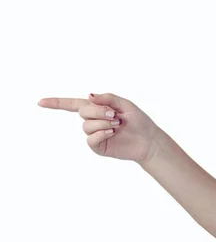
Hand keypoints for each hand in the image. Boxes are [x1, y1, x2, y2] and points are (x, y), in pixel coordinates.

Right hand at [38, 92, 160, 164]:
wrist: (148, 140)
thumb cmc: (139, 121)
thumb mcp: (125, 104)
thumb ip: (108, 98)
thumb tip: (89, 95)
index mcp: (98, 108)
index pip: (73, 104)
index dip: (56, 103)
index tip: (40, 102)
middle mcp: (93, 121)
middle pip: (83, 111)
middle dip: (98, 111)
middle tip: (115, 115)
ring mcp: (95, 134)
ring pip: (86, 125)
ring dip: (103, 123)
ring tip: (118, 125)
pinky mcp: (98, 147)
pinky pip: (90, 139)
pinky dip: (101, 133)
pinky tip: (112, 133)